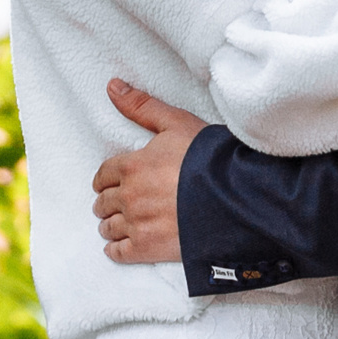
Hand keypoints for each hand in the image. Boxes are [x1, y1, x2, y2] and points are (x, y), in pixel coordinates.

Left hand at [90, 78, 204, 264]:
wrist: (233, 196)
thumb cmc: (208, 157)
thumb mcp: (176, 123)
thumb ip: (142, 106)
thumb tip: (112, 85)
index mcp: (131, 165)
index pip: (104, 174)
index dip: (106, 179)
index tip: (109, 183)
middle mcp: (128, 195)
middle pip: (104, 202)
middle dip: (108, 202)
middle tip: (115, 204)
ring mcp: (137, 224)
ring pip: (108, 227)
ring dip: (110, 225)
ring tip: (118, 224)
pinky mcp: (148, 249)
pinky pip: (118, 252)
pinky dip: (116, 250)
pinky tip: (121, 247)